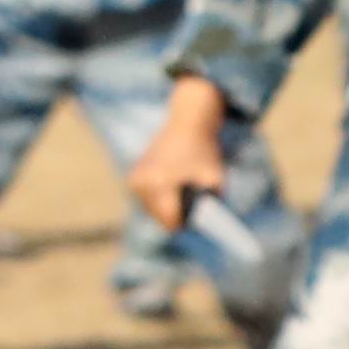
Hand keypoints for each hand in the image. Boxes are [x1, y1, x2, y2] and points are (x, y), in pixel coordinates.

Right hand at [127, 76, 232, 233]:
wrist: (187, 124)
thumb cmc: (204, 151)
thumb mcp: (216, 178)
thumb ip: (212, 203)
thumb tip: (209, 225)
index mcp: (160, 183)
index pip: (168, 218)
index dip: (184, 223)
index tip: (194, 220)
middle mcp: (142, 182)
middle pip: (158, 216)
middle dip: (175, 214)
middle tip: (191, 201)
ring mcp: (135, 179)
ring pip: (151, 209)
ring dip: (166, 207)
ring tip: (182, 190)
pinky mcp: (133, 176)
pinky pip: (146, 199)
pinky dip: (159, 198)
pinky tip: (171, 186)